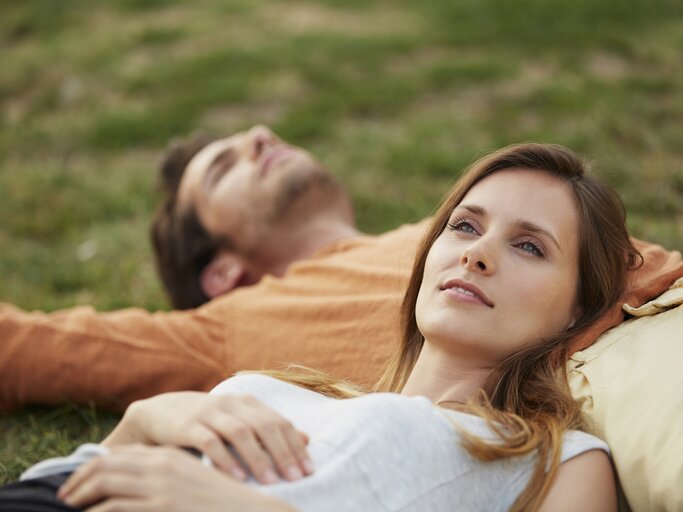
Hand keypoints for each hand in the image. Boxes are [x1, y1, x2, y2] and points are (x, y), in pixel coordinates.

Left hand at [57, 444, 297, 511]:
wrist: (246, 509)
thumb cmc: (217, 500)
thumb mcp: (190, 479)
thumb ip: (165, 473)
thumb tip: (135, 480)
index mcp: (167, 455)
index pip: (118, 455)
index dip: (91, 467)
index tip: (76, 481)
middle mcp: (161, 464)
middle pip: (106, 465)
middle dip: (77, 480)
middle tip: (62, 496)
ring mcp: (161, 484)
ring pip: (105, 483)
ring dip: (80, 496)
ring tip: (67, 507)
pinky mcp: (162, 504)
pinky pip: (116, 506)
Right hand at [103, 392, 312, 483]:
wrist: (157, 414)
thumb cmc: (206, 422)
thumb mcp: (240, 421)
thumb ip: (270, 429)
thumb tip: (307, 439)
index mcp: (247, 403)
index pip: (279, 422)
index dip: (295, 445)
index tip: (309, 470)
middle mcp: (231, 404)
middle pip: (264, 426)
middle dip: (283, 453)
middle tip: (296, 478)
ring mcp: (209, 412)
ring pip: (240, 433)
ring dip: (258, 458)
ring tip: (271, 482)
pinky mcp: (187, 425)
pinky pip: (209, 441)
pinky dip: (224, 459)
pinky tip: (236, 478)